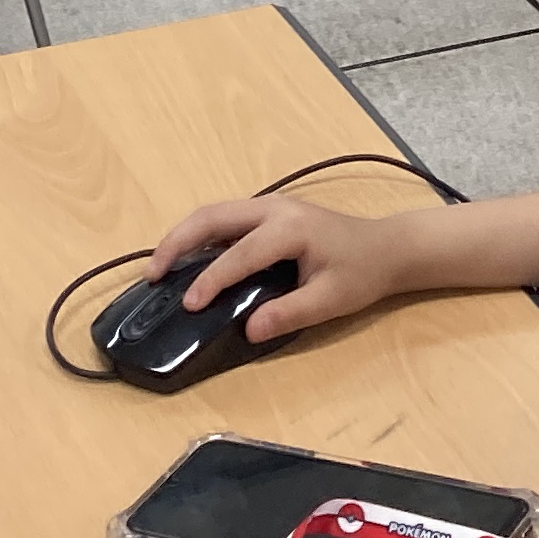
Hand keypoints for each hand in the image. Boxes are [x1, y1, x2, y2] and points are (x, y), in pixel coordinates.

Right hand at [145, 196, 409, 345]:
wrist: (386, 247)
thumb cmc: (361, 273)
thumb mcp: (330, 300)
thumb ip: (289, 313)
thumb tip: (248, 329)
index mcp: (289, 228)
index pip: (239, 254)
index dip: (211, 279)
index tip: (188, 304)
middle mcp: (274, 209)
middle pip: (213, 216)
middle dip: (178, 242)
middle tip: (152, 273)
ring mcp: (269, 208)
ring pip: (214, 214)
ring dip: (184, 236)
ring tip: (159, 268)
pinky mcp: (267, 215)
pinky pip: (224, 220)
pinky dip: (199, 236)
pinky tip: (187, 260)